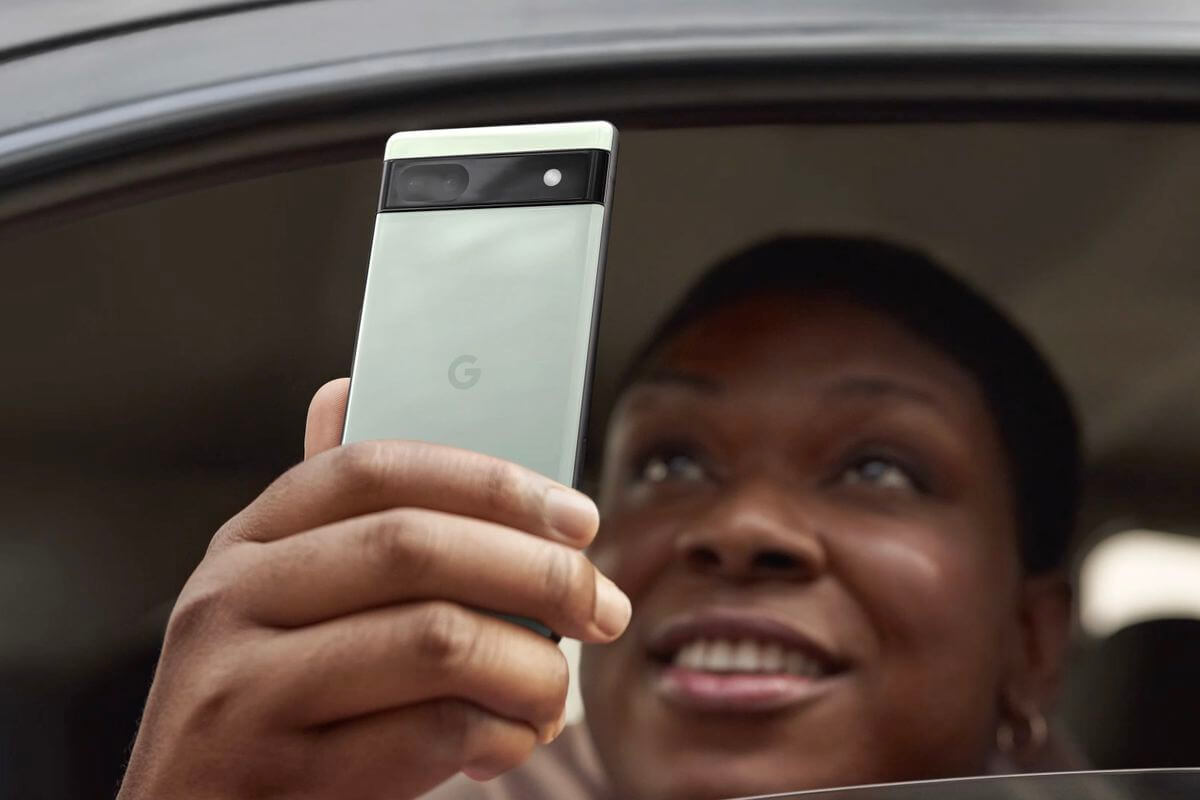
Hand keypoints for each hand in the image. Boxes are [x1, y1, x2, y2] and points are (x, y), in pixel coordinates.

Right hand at [117, 378, 629, 799]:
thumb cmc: (270, 705)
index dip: (492, 482)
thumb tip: (343, 393)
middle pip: (416, 546)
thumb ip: (333, 518)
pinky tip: (506, 741)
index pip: (377, 469)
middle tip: (603, 608)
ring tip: (552, 692)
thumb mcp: (282, 602)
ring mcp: (242, 689)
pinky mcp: (276, 773)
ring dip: (530, 667)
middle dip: (537, 573)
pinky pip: (429, 733)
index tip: (578, 519)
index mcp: (249, 541)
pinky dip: (498, 735)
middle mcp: (229, 600)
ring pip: (436, 638)